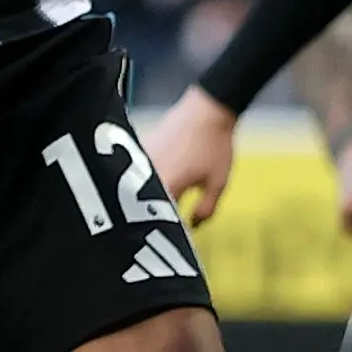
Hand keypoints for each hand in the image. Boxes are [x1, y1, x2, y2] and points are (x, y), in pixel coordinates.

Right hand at [141, 87, 239, 224]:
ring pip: (134, 189)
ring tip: (152, 211)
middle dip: (149, 219)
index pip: (158, 219)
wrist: (208, 109)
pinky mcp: (141, 148)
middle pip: (141, 206)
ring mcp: (142, 159)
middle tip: (157, 232)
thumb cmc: (214, 145)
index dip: (163, 232)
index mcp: (168, 185)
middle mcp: (149, 173)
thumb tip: (191, 226)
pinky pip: (135, 173)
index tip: (169, 242)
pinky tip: (149, 189)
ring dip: (143, 201)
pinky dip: (141, 184)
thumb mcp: (217, 182)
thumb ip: (205, 210)